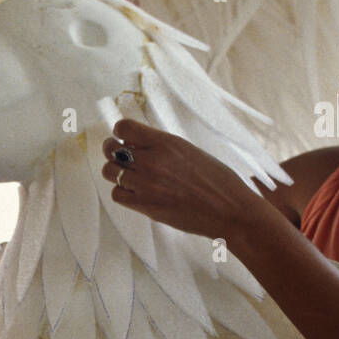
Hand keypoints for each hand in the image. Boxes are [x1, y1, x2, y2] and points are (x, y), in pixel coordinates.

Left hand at [101, 119, 264, 241]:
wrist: (229, 210)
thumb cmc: (218, 182)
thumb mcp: (190, 151)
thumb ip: (162, 146)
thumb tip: (139, 144)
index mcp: (166, 143)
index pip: (124, 127)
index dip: (121, 131)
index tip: (124, 136)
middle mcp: (152, 161)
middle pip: (111, 149)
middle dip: (112, 150)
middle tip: (119, 154)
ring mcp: (146, 184)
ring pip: (110, 172)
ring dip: (116, 172)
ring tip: (129, 174)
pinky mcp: (145, 205)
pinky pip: (117, 194)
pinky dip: (122, 191)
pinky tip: (135, 191)